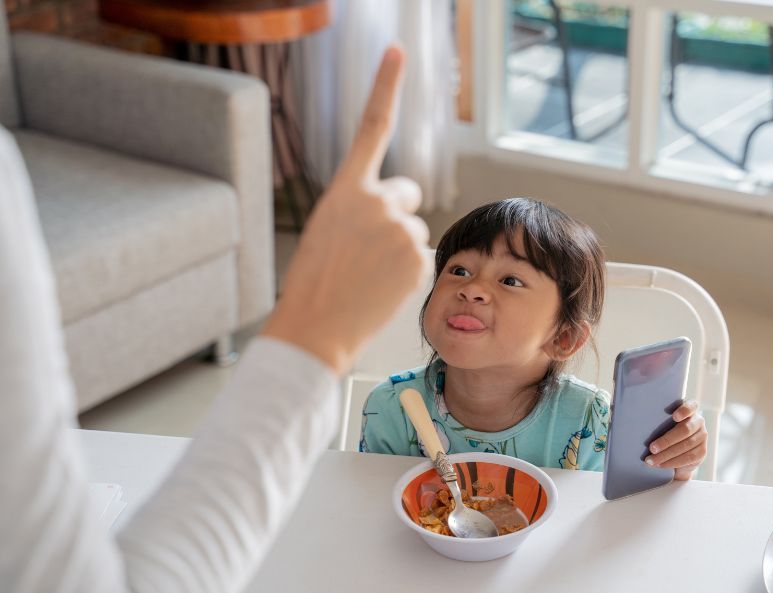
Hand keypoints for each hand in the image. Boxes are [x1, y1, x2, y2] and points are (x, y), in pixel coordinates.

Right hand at [263, 45, 430, 372]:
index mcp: (345, 190)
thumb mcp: (328, 230)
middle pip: (406, 193)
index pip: (370, 127)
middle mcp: (376, 200)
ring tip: (368, 275)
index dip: (385, 86)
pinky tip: (382, 288)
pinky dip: (407, 271)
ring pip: (414, 230)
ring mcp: (400, 228)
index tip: (397, 51)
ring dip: (399, 248)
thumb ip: (360, 208)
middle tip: (369, 249)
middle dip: (395, 214)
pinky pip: (422, 255)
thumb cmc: (314, 283)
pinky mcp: (418, 257)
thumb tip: (397, 214)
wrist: (315, 327)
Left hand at [644, 400, 706, 480]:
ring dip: (666, 454)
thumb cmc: (664, 431)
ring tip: (651, 460)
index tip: (674, 417)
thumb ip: (658, 420)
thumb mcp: (662, 423)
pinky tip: (660, 464)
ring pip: (685, 446)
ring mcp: (702, 436)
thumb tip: (637, 424)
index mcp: (689, 409)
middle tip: (652, 448)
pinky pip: (688, 458)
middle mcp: (698, 421)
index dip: (684, 411)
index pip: (690, 406)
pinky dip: (672, 462)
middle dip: (666, 440)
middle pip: (685, 430)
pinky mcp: (702, 451)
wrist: (677, 451)